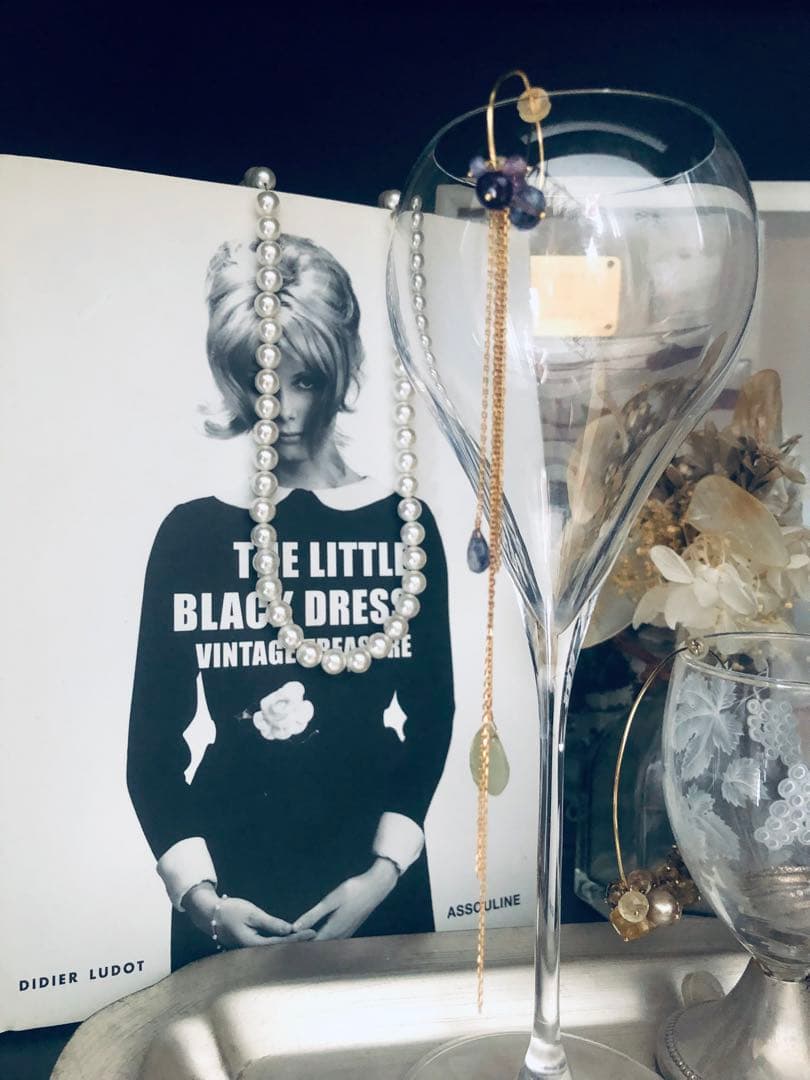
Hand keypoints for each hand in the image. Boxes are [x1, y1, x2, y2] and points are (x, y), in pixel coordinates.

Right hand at [183, 883, 315, 947]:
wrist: (208, 913)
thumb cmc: (229, 911)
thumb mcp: (252, 914)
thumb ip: (271, 923)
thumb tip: (290, 929)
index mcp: (253, 945)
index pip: (281, 943)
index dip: (298, 938)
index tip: (313, 933)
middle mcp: (252, 951)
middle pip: (279, 949)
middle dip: (298, 943)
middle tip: (317, 938)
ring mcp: (249, 949)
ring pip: (274, 947)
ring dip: (290, 943)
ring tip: (308, 938)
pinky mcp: (248, 944)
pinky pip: (268, 943)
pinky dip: (280, 940)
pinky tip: (290, 937)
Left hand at [291, 858, 398, 940]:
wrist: (377, 887)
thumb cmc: (353, 890)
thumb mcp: (330, 900)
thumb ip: (313, 915)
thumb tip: (294, 927)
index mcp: (333, 930)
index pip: (309, 945)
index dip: (295, 947)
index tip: (280, 947)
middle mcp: (340, 936)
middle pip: (316, 948)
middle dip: (301, 947)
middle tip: (283, 947)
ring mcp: (346, 934)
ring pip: (325, 945)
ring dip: (311, 944)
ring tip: (295, 943)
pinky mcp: (349, 929)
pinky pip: (332, 940)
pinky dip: (321, 940)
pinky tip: (314, 936)